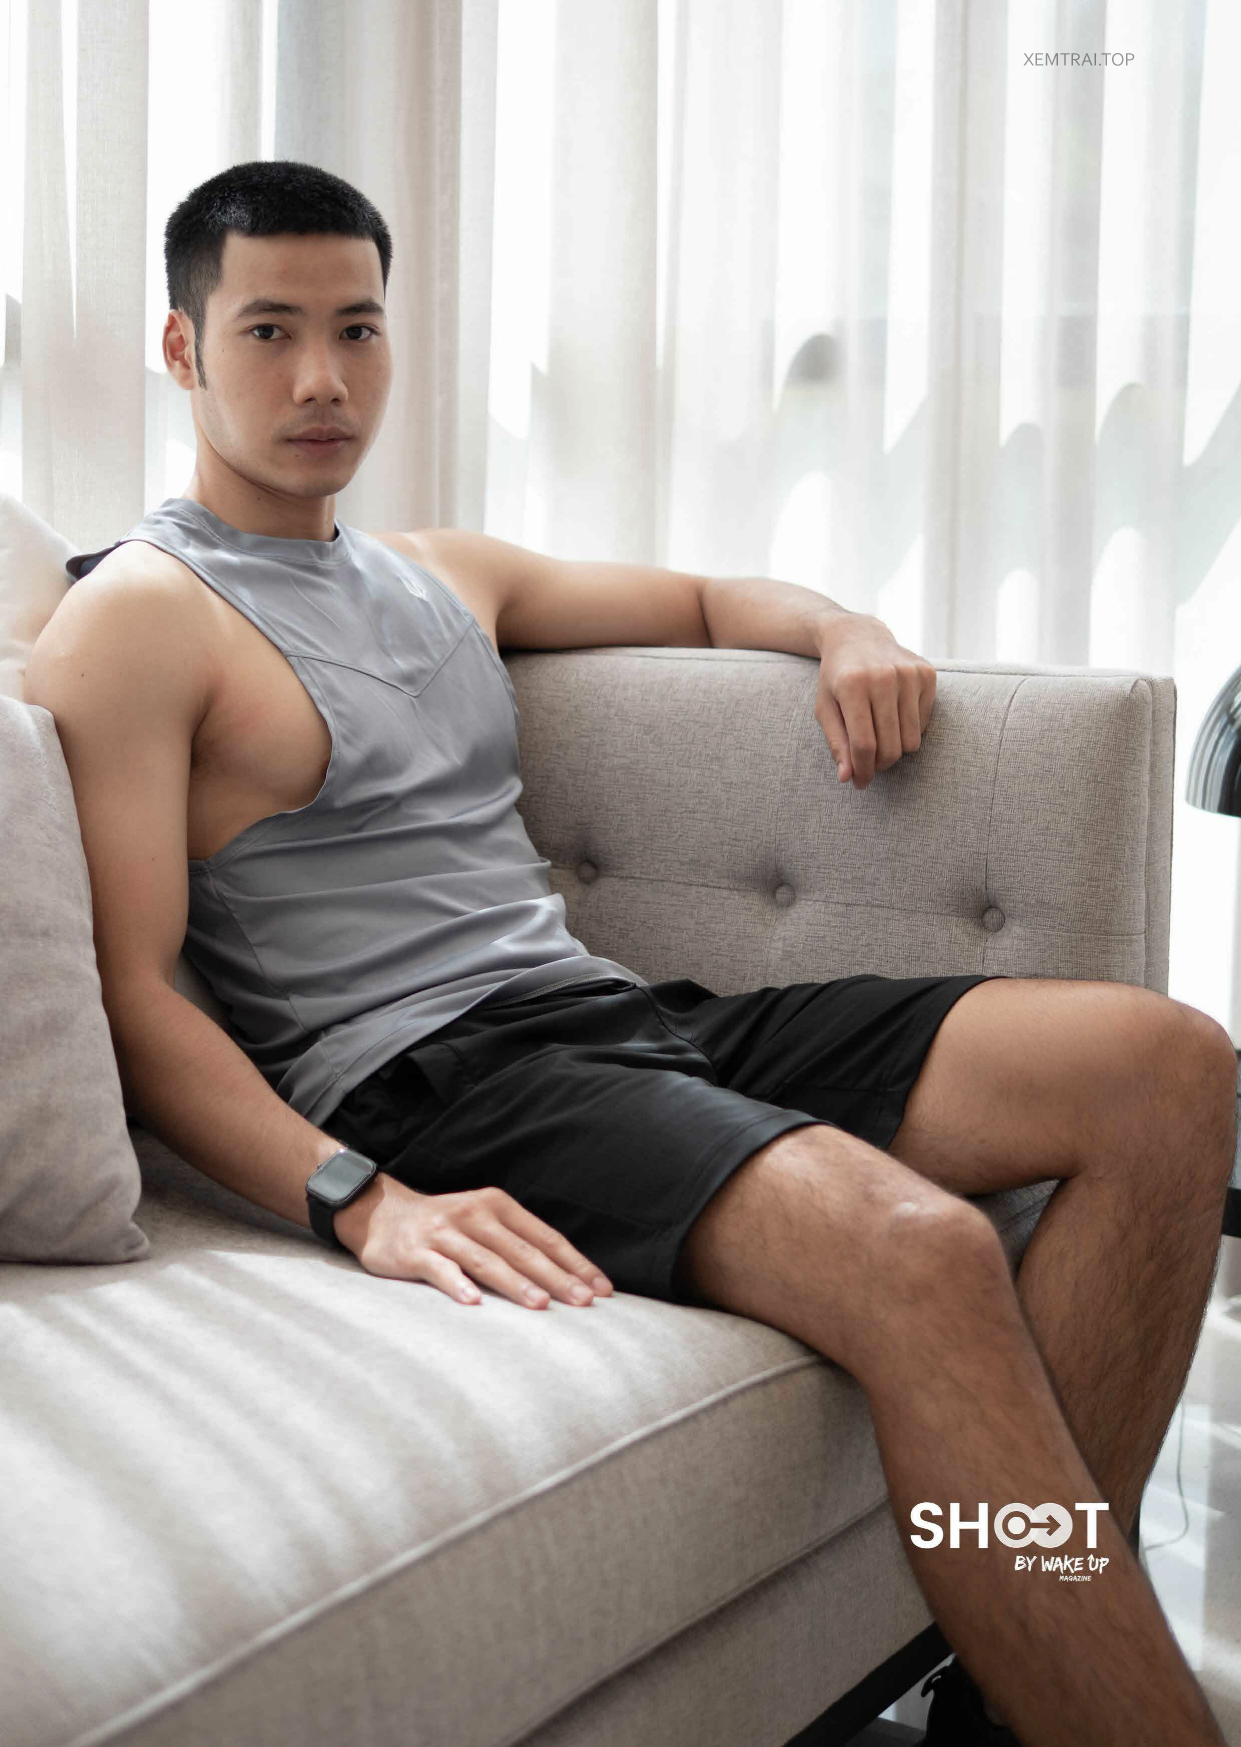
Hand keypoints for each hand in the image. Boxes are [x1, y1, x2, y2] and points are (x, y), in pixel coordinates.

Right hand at [334, 1171, 614, 1307]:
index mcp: (498, 1206)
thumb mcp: (484, 1224)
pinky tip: (474, 1303)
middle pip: (522, 1250)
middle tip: (584, 1302)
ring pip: (487, 1260)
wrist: (381, 1214)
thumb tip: (567, 1280)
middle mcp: (475, 1214)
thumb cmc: (446, 1227)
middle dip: (556, 1277)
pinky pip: (440, 1269)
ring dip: (516, 1283)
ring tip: (541, 1305)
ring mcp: (444, 1232)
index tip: (602, 1290)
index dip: (575, 1263)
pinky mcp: (415, 1251)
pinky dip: (458, 1285)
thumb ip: (517, 1245)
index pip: (545, 1238)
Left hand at [814, 616, 936, 789]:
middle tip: (870, 762)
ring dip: (896, 749)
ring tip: (881, 740)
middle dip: (880, 764)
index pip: (863, 744)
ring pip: (911, 740)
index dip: (863, 770)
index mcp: (852, 685)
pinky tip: (894, 715)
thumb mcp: (825, 709)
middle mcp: (884, 677)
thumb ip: (837, 743)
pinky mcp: (927, 673)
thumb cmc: (836, 679)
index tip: (860, 783)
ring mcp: (909, 673)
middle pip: (890, 746)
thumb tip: (848, 778)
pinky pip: (924, 724)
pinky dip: (910, 730)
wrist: (858, 636)